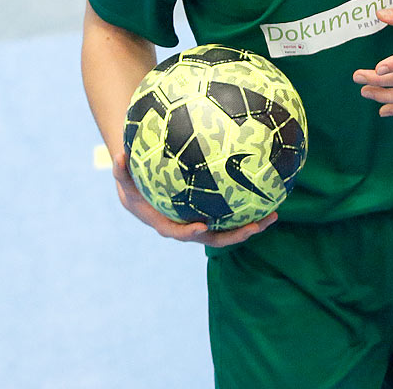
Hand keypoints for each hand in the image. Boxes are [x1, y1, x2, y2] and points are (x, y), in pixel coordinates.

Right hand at [110, 148, 275, 247]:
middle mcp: (188, 228)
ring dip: (251, 226)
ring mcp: (203, 223)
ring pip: (229, 230)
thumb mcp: (124, 179)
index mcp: (167, 223)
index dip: (190, 232)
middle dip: (235, 235)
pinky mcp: (213, 216)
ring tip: (273, 216)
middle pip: (214, 237)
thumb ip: (121, 170)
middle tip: (254, 227)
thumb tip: (118, 155)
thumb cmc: (133, 186)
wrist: (143, 195)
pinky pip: (232, 216)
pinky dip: (249, 211)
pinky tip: (269, 198)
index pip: (179, 232)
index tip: (201, 226)